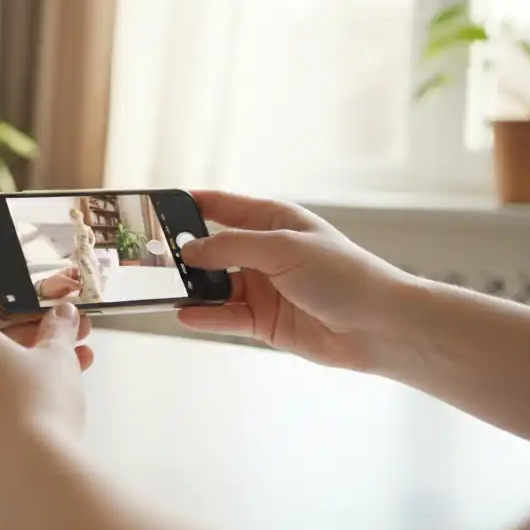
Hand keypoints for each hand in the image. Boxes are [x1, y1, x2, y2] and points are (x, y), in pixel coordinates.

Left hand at [0, 244, 92, 510]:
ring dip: (26, 366)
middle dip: (26, 330)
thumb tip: (61, 318)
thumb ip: (59, 332)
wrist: (32, 483)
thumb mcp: (59, 359)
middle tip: (61, 325)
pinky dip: (14, 400)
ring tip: (74, 366)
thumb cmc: (40, 411)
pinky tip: (49, 406)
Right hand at [175, 190, 415, 372]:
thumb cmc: (343, 274)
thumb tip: (189, 250)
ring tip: (161, 288)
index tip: (156, 207)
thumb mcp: (283, 248)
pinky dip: (205, 316)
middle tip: (150, 255)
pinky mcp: (265, 321)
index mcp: (273, 221)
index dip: (190, 204)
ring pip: (216, 285)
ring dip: (192, 287)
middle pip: (213, 249)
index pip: (222, 206)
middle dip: (184, 252)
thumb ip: (231, 247)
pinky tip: (184, 314)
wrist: (380, 325)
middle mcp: (265, 253)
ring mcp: (264, 288)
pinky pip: (226, 316)